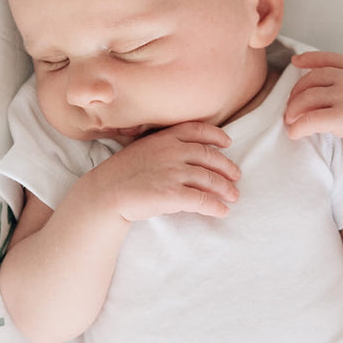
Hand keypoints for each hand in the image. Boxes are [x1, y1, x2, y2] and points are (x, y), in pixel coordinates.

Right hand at [91, 121, 240, 222]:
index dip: (216, 137)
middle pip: (209, 156)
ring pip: (209, 179)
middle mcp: (172, 152)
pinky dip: (215, 206)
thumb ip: (163, 147)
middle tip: (237, 176)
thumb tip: (183, 154)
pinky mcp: (172, 194)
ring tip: (233, 196)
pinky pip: (202, 200)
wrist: (105, 193)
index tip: (228, 143)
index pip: (198, 130)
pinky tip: (222, 211)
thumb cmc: (121, 174)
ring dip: (225, 189)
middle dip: (226, 167)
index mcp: (164, 138)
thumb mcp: (142, 149)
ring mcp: (172, 172)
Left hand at [284, 51, 342, 158]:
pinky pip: (311, 120)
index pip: (329, 58)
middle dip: (295, 94)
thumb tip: (326, 91)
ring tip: (290, 122)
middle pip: (311, 80)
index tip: (295, 61)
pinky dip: (298, 127)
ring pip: (306, 98)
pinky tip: (294, 134)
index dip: (309, 58)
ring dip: (293, 111)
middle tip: (290, 110)